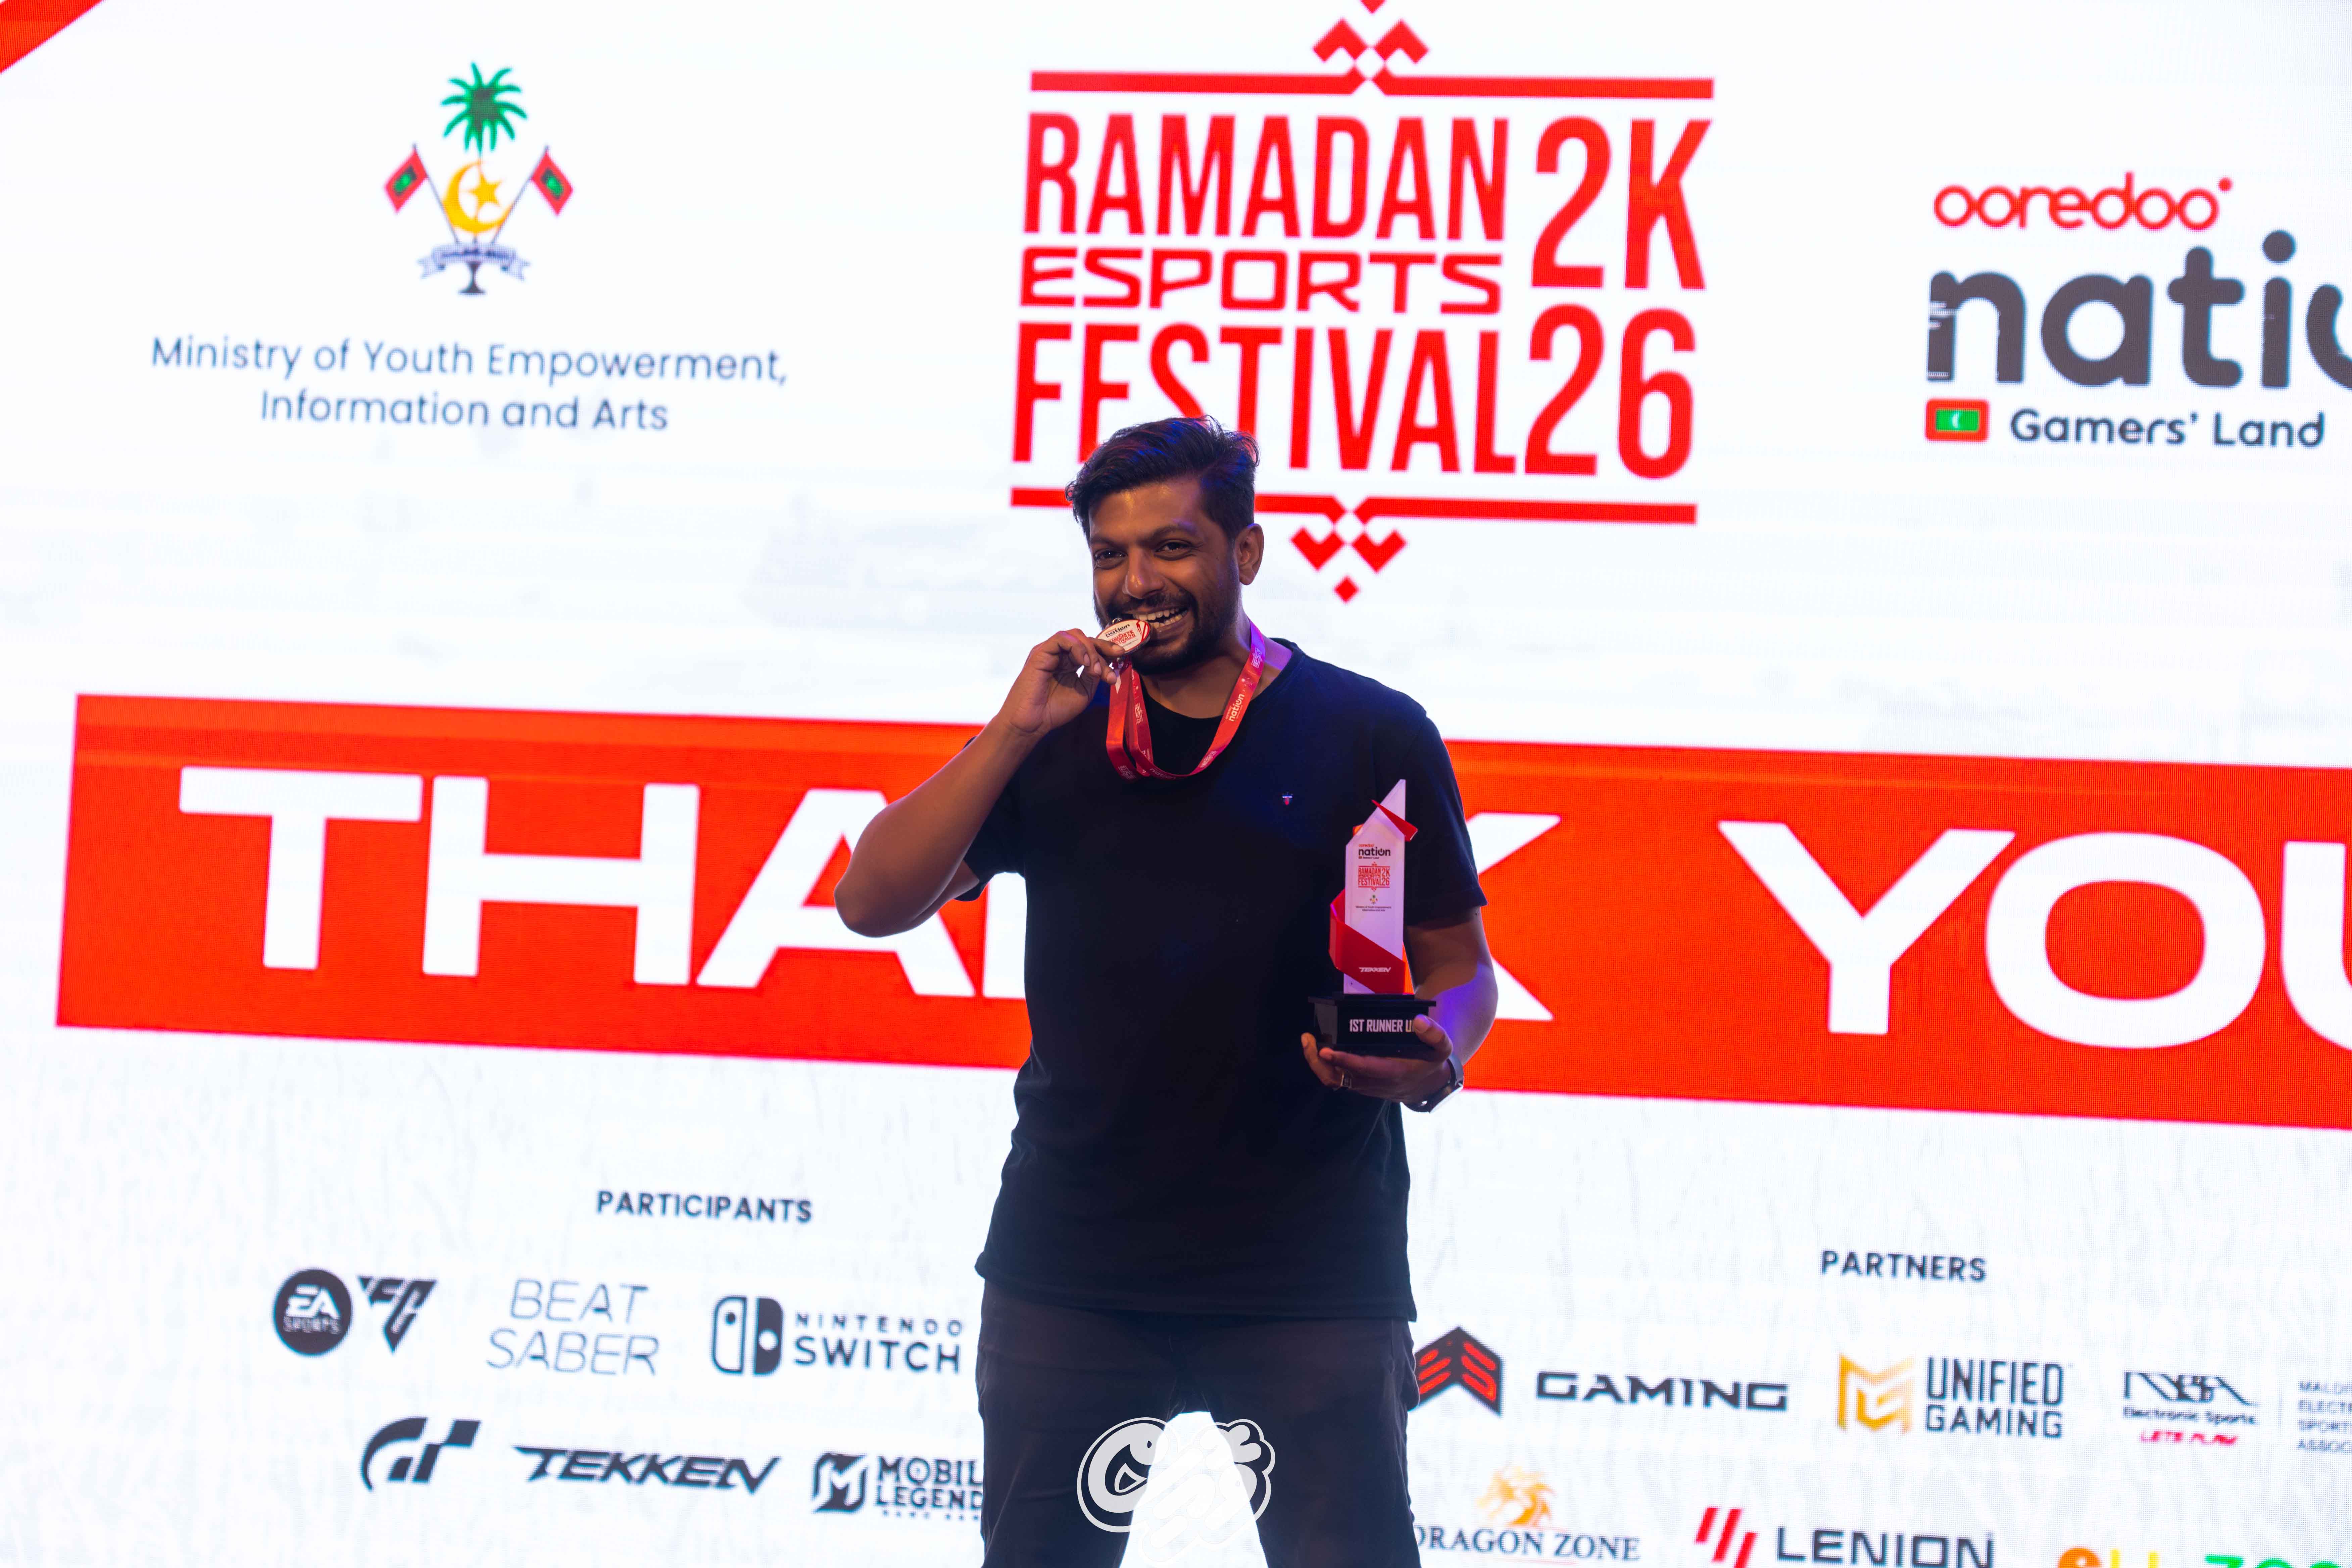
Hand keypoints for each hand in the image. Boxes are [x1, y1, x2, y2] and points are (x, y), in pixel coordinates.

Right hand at [994, 629, 1127, 738]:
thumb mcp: (1083, 692)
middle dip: (1103, 647)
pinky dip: (1077, 647)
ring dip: (1091, 650)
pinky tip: (1084, 662)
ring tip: (1095, 669)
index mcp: (1069, 663)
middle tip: (1116, 658)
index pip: (1090, 648)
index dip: (1107, 648)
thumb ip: (1094, 675)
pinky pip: (1062, 638)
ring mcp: (1050, 652)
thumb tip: (1105, 661)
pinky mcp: (1041, 652)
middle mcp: (1060, 655)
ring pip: (1075, 635)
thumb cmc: (1054, 711)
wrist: (1033, 722)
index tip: (1122, 654)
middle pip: (1085, 639)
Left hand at [1298, 1014, 1454, 1102]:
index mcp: (1394, 1073)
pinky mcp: (1360, 1085)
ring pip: (1335, 1080)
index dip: (1343, 1060)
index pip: (1364, 1068)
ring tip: (1308, 1040)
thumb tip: (1418, 1021)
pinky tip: (1318, 1047)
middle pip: (1340, 1078)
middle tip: (1308, 1040)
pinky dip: (1325, 1066)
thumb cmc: (1431, 1062)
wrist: (1428, 1086)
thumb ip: (1435, 1034)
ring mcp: (1365, 1085)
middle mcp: (1376, 1083)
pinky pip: (1337, 1079)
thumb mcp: (1442, 1048)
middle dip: (1319, 1062)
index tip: (1326, 1050)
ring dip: (1317, 1064)